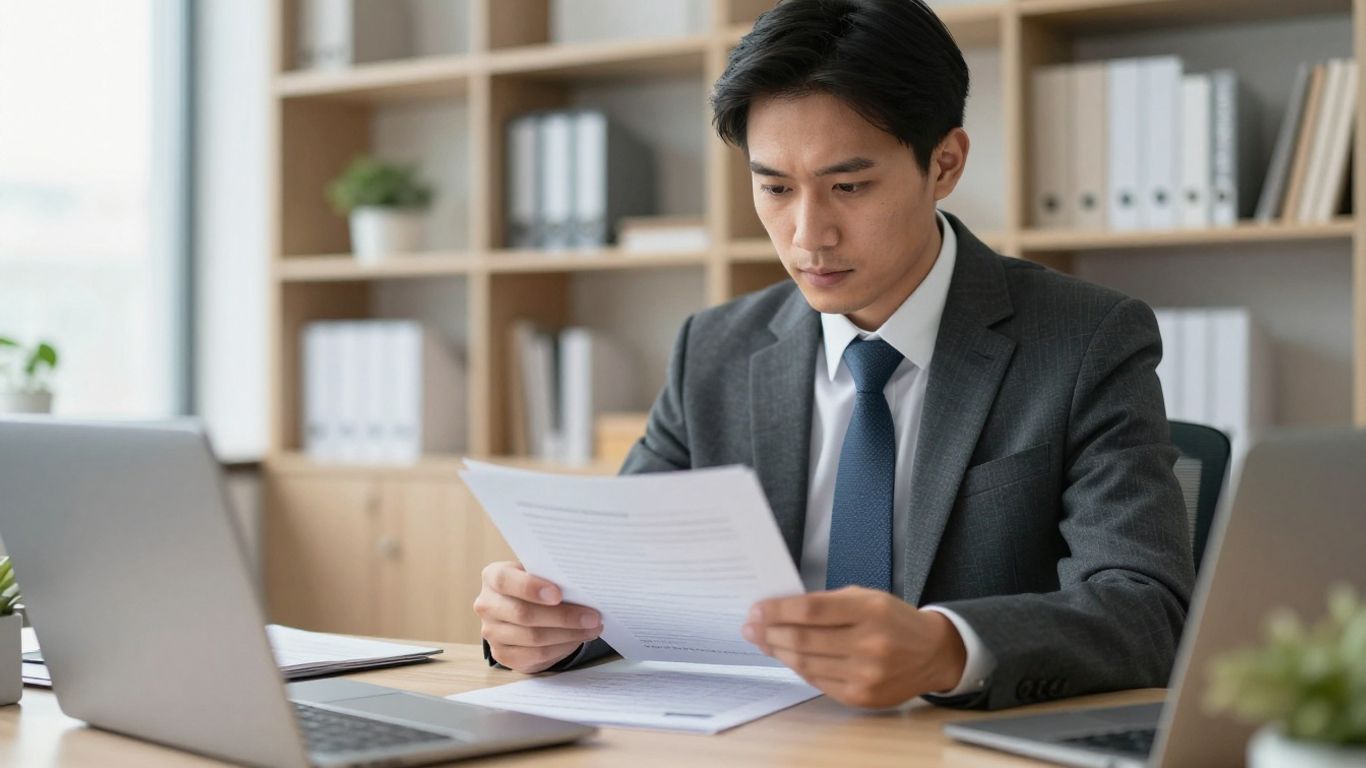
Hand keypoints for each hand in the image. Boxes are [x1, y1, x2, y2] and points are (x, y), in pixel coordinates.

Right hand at [474, 561, 602, 672]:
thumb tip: (582, 585)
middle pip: (524, 614)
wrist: (523, 612)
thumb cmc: (536, 587)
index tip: (558, 594)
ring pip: (533, 638)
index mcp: (492, 577)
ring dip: (568, 634)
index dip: (531, 587)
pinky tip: (577, 639)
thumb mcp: (538, 574)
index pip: (505, 580)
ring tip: (592, 628)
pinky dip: (561, 648)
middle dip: (563, 616)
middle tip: (592, 616)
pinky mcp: (502, 654)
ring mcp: (491, 632)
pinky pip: (535, 655)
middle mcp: (487, 605)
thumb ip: (551, 576)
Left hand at [742, 587, 966, 707]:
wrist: (933, 653)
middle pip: (803, 640)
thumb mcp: (866, 597)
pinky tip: (788, 657)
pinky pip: (817, 681)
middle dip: (769, 633)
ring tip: (763, 641)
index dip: (777, 611)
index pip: (810, 609)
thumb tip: (780, 611)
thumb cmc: (894, 620)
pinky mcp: (862, 697)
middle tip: (751, 627)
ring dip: (778, 652)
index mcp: (869, 611)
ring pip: (805, 663)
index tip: (756, 610)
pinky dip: (798, 668)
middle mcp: (869, 644)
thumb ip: (827, 602)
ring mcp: (866, 674)